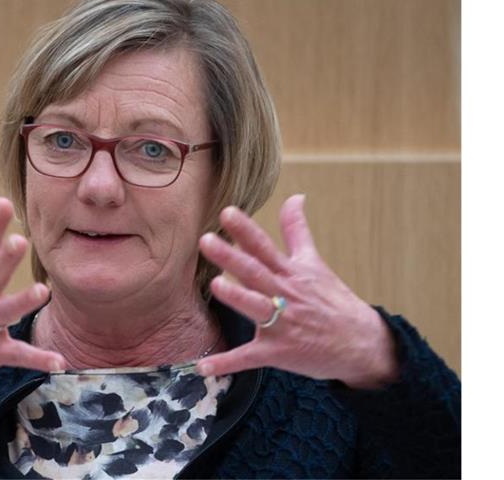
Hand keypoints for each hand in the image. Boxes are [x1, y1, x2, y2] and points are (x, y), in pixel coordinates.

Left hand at [196, 194, 398, 388]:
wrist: (361, 344)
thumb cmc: (332, 301)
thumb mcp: (315, 263)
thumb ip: (297, 230)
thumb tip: (295, 196)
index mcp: (291, 273)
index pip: (264, 246)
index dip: (246, 229)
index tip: (227, 212)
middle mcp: (285, 295)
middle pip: (255, 272)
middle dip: (231, 256)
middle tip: (207, 240)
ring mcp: (282, 324)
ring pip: (255, 308)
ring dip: (237, 297)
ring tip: (216, 285)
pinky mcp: (278, 352)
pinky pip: (248, 358)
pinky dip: (226, 364)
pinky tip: (203, 367)